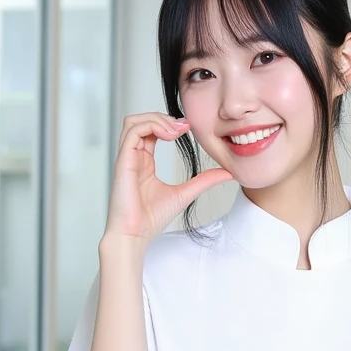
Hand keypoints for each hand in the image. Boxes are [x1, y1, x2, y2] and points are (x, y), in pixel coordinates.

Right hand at [103, 112, 233, 241]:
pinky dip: (151, 126)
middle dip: (164, 117)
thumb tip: (228, 173)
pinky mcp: (123, 160)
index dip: (170, 124)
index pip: (152, 131)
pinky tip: (169, 136)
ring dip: (156, 118)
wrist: (136, 234)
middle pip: (142, 120)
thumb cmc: (151, 218)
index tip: (189, 128)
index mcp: (144, 161)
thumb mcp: (186, 193)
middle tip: (185, 126)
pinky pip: (132, 130)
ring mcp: (127, 157)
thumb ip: (204, 181)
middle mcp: (134, 156)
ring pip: (134, 121)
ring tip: (176, 130)